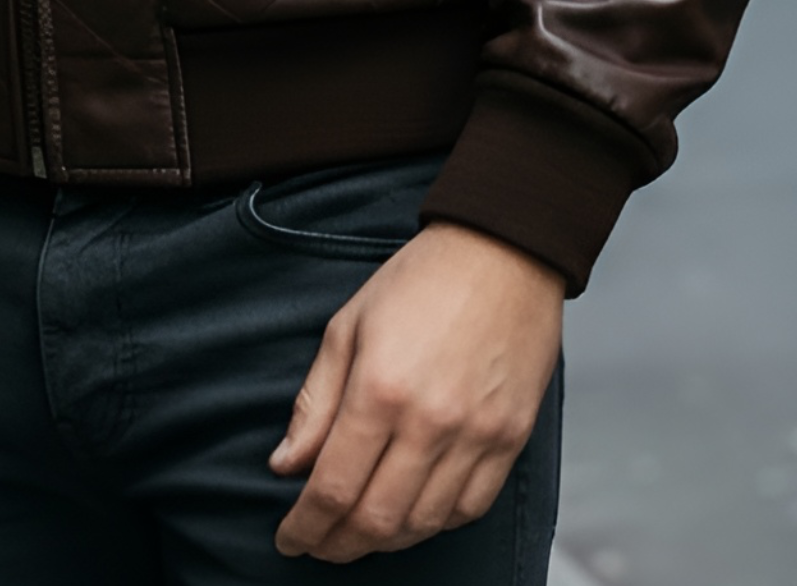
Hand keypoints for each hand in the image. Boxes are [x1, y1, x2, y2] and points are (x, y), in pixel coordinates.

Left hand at [270, 219, 562, 562]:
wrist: (502, 253)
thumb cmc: (422, 280)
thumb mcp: (347, 326)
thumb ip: (316, 402)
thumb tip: (286, 464)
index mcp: (380, 389)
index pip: (333, 487)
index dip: (305, 525)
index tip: (289, 538)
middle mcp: (430, 422)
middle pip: (376, 519)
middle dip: (338, 544)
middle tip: (318, 544)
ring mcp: (477, 435)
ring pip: (423, 523)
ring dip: (384, 541)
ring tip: (358, 534)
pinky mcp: (510, 439)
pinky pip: (470, 508)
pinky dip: (435, 523)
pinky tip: (412, 515)